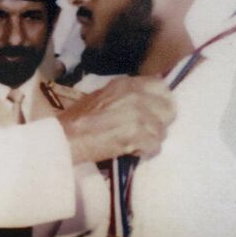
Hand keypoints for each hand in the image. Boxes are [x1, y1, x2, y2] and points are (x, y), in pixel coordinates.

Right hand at [58, 76, 174, 163]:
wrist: (66, 137)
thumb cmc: (77, 119)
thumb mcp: (101, 96)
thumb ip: (125, 95)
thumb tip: (146, 99)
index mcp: (126, 84)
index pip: (162, 87)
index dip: (160, 102)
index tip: (153, 113)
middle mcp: (136, 95)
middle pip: (169, 110)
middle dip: (159, 122)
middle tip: (143, 131)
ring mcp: (139, 115)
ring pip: (162, 131)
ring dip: (149, 140)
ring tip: (131, 142)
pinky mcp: (138, 134)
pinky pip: (155, 147)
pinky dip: (144, 152)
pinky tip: (129, 151)